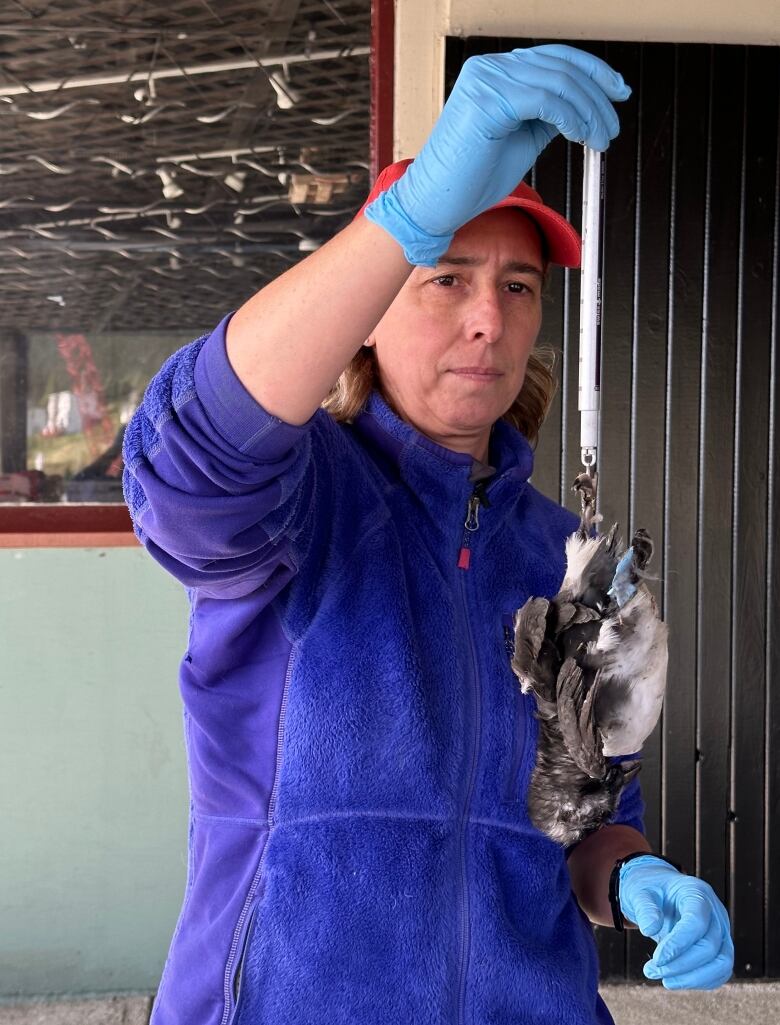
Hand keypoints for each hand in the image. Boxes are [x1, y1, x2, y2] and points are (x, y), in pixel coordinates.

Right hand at [365, 44, 630, 264]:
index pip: (554, 58)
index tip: (617, 93)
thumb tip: (581, 110)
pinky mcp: (487, 101)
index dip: (592, 71)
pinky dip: (571, 117)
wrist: (436, 204)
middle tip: (612, 127)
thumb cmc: (471, 180)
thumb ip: (546, 118)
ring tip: (601, 139)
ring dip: (589, 112)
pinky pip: (545, 100)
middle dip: (597, 97)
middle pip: (560, 67)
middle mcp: (489, 68)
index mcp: (495, 72)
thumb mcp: (521, 140)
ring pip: (558, 82)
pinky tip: (581, 136)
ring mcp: (486, 81)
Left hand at [619, 854, 733, 988]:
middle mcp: (715, 912)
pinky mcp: (721, 948)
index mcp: (696, 892)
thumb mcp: (639, 892)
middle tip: (651, 970)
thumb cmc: (650, 891)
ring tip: (664, 979)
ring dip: (692, 978)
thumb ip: (644, 908)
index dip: (679, 944)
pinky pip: (720, 971)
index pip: (696, 922)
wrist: (658, 893)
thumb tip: (649, 929)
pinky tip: (676, 980)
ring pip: (721, 964)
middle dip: (681, 965)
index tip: (657, 959)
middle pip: (709, 946)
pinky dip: (700, 981)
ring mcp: (721, 931)